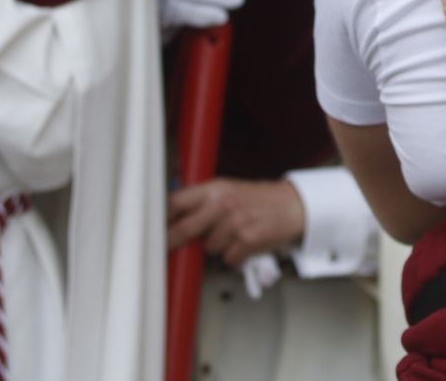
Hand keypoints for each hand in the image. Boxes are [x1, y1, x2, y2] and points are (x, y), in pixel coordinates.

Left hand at [167, 177, 304, 265]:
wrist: (293, 206)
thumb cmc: (260, 199)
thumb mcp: (229, 189)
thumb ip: (204, 200)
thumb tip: (174, 216)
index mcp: (215, 188)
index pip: (177, 201)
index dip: (162, 217)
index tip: (153, 229)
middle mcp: (223, 204)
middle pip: (184, 229)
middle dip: (172, 242)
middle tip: (164, 249)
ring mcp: (235, 224)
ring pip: (208, 248)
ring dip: (217, 246)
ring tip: (232, 234)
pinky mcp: (247, 241)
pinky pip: (228, 258)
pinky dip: (234, 255)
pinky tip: (244, 243)